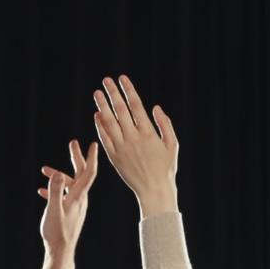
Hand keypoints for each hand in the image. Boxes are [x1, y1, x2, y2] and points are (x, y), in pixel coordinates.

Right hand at [38, 139, 99, 259]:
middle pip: (80, 174)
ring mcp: (75, 206)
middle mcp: (80, 199)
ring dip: (58, 176)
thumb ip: (54, 192)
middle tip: (73, 143)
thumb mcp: (53, 210)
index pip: (88, 173)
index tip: (93, 144)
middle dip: (76, 158)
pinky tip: (42, 192)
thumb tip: (57, 175)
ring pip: (68, 185)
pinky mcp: (69, 212)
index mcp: (78, 197)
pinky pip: (63, 196)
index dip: (91, 158)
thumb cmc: (57, 232)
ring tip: (44, 170)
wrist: (61, 251)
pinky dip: (54, 190)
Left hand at [93, 75, 178, 216]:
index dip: (128, 90)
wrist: (154, 190)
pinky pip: (104, 138)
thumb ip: (165, 124)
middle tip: (106, 81)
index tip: (122, 78)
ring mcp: (121, 148)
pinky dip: (100, 125)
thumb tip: (155, 107)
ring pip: (109, 122)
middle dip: (112, 93)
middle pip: (120, 110)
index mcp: (148, 133)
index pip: (135, 106)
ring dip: (102, 106)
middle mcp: (133, 138)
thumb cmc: (166, 168)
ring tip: (97, 93)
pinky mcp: (114, 157)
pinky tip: (97, 115)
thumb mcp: (172, 145)